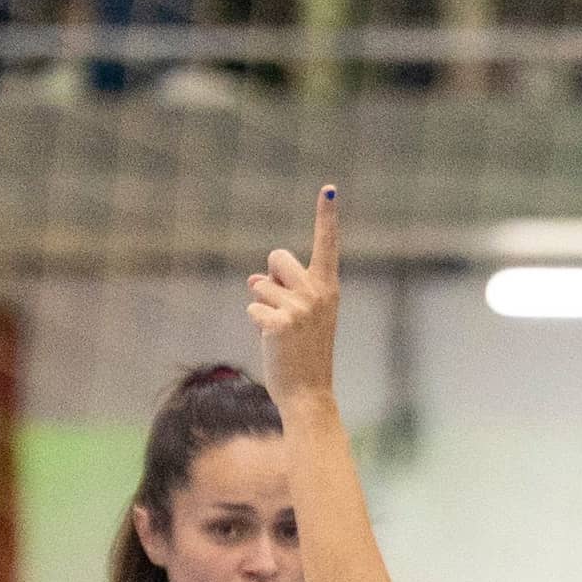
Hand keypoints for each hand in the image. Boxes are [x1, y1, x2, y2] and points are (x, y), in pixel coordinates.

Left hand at [245, 188, 341, 407]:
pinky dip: (256, 325)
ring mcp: (300, 307)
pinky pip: (253, 308)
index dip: (326, 216)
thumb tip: (253, 280)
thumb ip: (282, 291)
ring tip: (280, 333)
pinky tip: (273, 342)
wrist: (309, 392)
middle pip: (277, 257)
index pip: (327, 245)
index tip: (329, 189)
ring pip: (260, 286)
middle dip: (270, 276)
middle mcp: (317, 292)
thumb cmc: (305, 354)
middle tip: (282, 309)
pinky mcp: (280, 322)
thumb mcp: (300, 316)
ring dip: (262, 307)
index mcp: (328, 288)